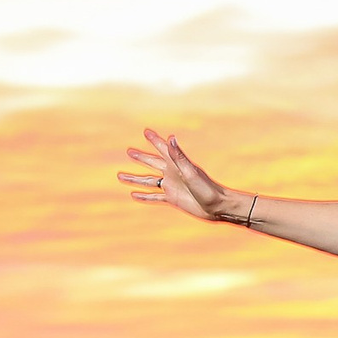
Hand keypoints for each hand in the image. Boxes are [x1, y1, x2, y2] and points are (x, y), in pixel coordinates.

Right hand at [119, 129, 248, 222]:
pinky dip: (144, 196)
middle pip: (152, 163)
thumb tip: (171, 138)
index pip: (162, 149)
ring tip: (120, 176)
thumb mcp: (191, 171)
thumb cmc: (207, 188)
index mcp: (176, 164)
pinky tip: (134, 195)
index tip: (145, 131)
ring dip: (135, 179)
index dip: (154, 140)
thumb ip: (179, 156)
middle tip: (129, 151)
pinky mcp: (172, 199)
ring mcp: (171, 186)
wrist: (217, 206)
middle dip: (141, 157)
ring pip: (148, 181)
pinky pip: (154, 197)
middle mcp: (172, 173)